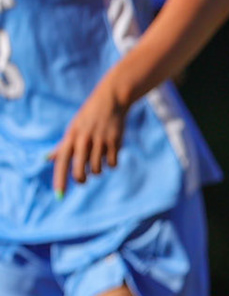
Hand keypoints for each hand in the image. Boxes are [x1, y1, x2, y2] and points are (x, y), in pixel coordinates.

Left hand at [49, 80, 128, 195]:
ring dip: (97, 170)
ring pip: (97, 168)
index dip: (60, 179)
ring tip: (98, 161)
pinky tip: (110, 156)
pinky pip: (112, 163)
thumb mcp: (73, 129)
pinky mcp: (115, 141)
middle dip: (81, 178)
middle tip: (83, 179)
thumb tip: (47, 159)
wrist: (111, 101)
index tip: (59, 195)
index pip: (62, 162)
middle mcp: (84, 140)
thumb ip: (63, 146)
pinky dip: (111, 164)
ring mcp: (100, 141)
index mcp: (71, 137)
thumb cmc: (89, 117)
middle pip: (80, 169)